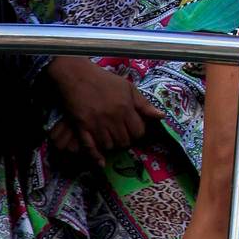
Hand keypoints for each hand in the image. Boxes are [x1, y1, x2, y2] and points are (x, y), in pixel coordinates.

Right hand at [46, 58, 161, 166]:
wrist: (78, 75)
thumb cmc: (105, 81)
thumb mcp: (128, 88)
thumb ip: (144, 104)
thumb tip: (161, 117)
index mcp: (126, 108)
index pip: (138, 132)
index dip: (137, 133)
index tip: (133, 130)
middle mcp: (113, 118)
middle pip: (124, 141)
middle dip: (125, 140)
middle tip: (121, 135)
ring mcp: (97, 123)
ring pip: (109, 146)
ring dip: (111, 145)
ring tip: (110, 138)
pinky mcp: (82, 127)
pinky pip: (90, 147)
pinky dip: (96, 157)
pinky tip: (101, 163)